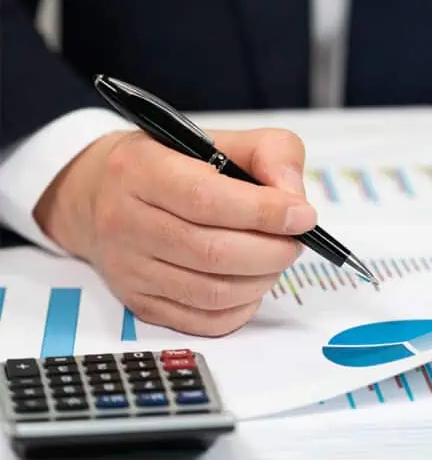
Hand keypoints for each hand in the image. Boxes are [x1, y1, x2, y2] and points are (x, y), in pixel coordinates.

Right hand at [33, 128, 316, 334]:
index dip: (263, 212)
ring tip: (277, 259)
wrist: (100, 194)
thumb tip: (294, 200)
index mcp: (141, 168)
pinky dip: (240, 307)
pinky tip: (252, 283)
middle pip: (212, 252)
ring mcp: (128, 268)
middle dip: (271, 251)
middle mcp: (125, 220)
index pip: (206, 198)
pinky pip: (201, 320)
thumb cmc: (172, 162)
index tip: (302, 215)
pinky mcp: (138, 302)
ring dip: (261, 280)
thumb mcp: (220, 138)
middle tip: (296, 240)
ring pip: (210, 292)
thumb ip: (270, 154)